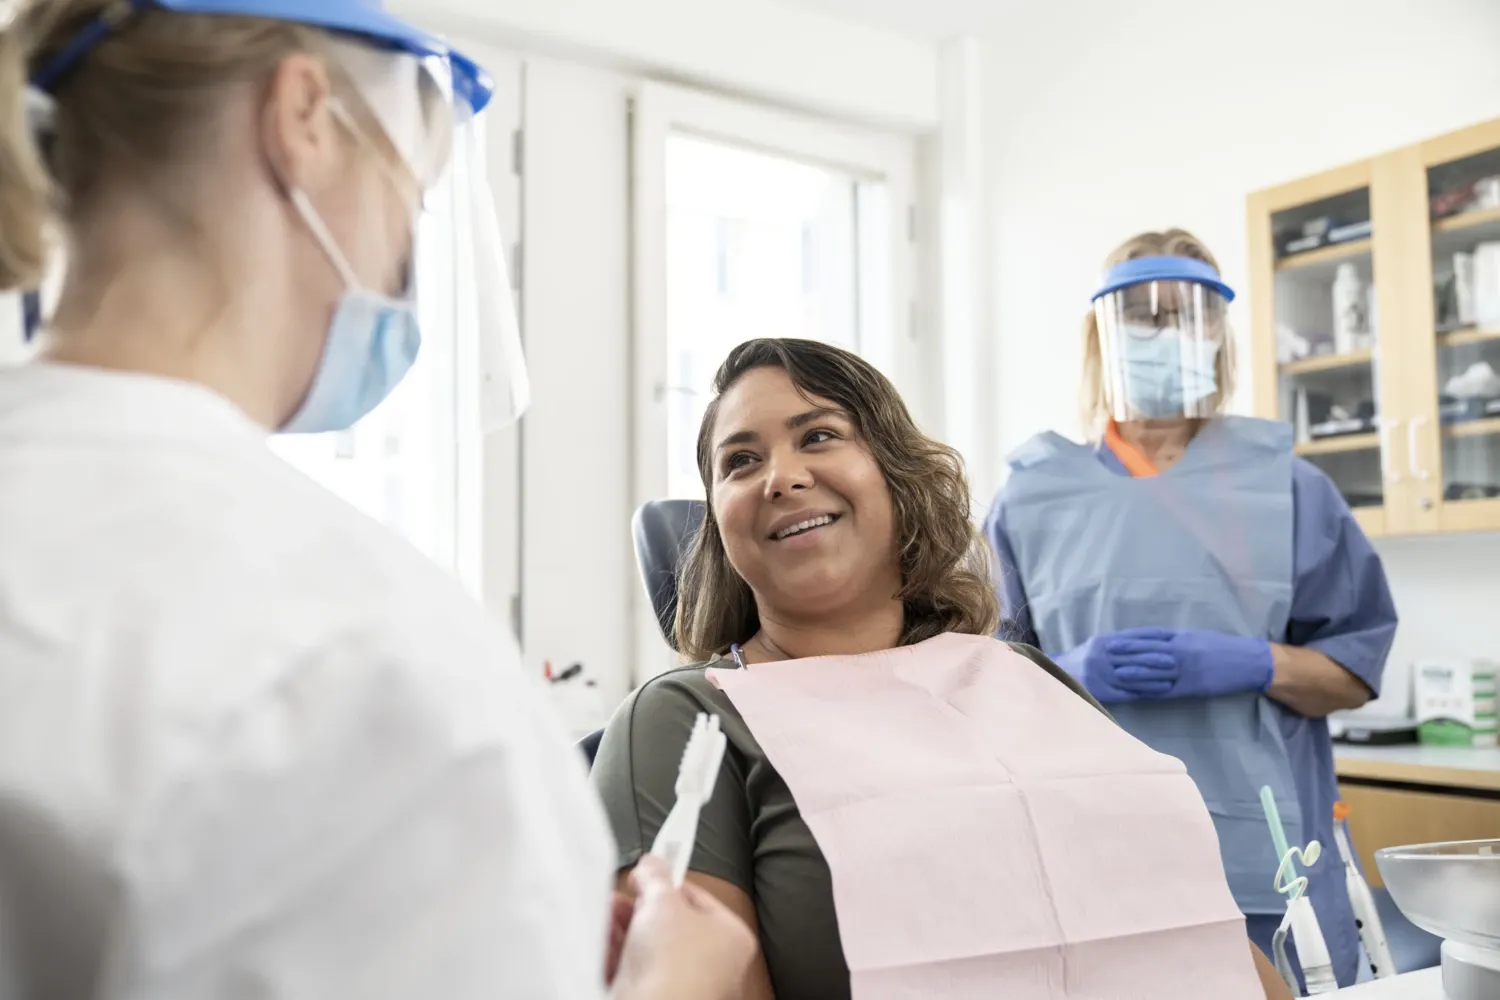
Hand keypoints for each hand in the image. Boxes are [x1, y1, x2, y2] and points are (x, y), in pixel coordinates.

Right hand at [609, 856, 756, 999]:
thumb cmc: (674, 964)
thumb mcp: (663, 901)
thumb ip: (656, 876)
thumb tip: (653, 863)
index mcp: (731, 938)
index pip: (699, 898)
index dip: (670, 881)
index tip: (649, 870)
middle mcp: (713, 964)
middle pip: (671, 923)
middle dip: (641, 905)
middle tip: (626, 892)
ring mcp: (684, 984)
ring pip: (650, 946)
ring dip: (625, 925)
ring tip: (608, 909)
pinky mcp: (657, 996)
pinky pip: (636, 968)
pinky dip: (618, 951)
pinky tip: (602, 935)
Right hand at [1055, 629, 1178, 702]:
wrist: (1057, 676)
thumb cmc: (1083, 659)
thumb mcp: (1096, 645)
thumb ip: (1117, 643)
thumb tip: (1145, 640)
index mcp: (1102, 642)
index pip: (1131, 639)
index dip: (1151, 639)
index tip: (1170, 640)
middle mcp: (1101, 657)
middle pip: (1133, 657)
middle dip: (1156, 659)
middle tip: (1176, 661)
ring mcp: (1101, 675)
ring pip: (1132, 676)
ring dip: (1154, 678)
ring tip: (1172, 679)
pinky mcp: (1102, 691)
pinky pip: (1127, 692)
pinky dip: (1144, 692)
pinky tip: (1158, 692)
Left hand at [1108, 627, 1273, 699]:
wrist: (1249, 661)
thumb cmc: (1223, 647)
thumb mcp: (1197, 636)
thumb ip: (1176, 639)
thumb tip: (1154, 641)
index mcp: (1181, 637)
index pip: (1149, 636)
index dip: (1129, 639)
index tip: (1112, 640)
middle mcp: (1180, 650)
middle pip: (1147, 651)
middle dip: (1125, 653)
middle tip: (1104, 654)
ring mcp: (1185, 669)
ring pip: (1154, 670)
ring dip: (1133, 672)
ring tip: (1115, 673)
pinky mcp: (1192, 686)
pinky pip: (1167, 688)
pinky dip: (1151, 689)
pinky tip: (1137, 691)